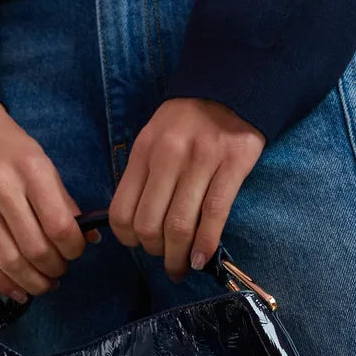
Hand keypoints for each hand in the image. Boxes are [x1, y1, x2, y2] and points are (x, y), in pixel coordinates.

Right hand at [0, 99, 98, 301]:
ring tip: (44, 284)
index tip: (76, 251)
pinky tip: (19, 290)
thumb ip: (62, 200)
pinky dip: (4, 283)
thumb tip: (88, 238)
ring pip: (9, 261)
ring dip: (32, 282)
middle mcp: (3, 188)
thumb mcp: (41, 161)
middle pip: (35, 248)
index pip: (60, 226)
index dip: (73, 249)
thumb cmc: (6, 144)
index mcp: (32, 171)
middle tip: (60, 270)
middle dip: (54, 269)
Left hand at [108, 98, 264, 280]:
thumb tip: (135, 225)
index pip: (122, 211)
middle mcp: (168, 156)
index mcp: (144, 152)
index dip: (128, 240)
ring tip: (183, 267)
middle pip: (149, 224)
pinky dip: (205, 244)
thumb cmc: (187, 122)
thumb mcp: (154, 140)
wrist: (230, 88)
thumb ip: (143, 177)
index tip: (140, 247)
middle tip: (166, 260)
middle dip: (155, 253)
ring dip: (179, 256)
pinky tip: (202, 259)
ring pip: (180, 224)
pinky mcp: (233, 164)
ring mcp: (201, 160)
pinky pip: (214, 214)